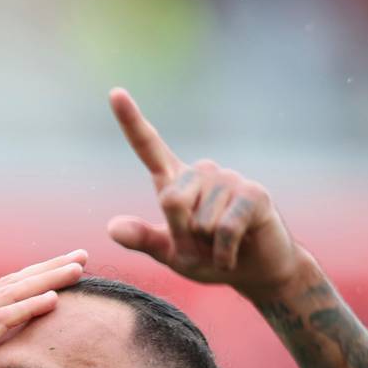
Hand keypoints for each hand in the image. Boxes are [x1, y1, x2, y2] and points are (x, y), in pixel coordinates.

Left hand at [105, 89, 306, 297]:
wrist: (254, 274)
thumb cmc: (210, 259)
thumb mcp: (171, 254)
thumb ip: (144, 240)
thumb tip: (112, 229)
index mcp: (175, 182)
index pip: (148, 148)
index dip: (131, 121)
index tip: (114, 92)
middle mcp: (202, 172)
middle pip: (171, 200)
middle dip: (182, 236)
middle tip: (202, 246)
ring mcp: (229, 179)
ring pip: (199, 220)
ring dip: (206, 248)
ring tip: (221, 246)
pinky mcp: (253, 194)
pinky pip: (225, 230)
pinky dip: (224, 253)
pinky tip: (233, 254)